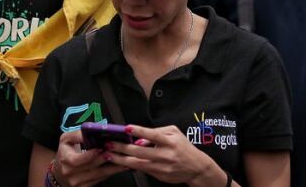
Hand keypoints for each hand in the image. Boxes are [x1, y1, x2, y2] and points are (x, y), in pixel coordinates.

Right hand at [53, 130, 127, 186]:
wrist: (60, 171)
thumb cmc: (65, 152)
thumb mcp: (67, 139)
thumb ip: (78, 134)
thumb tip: (91, 130)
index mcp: (65, 159)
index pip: (77, 160)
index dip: (89, 155)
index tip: (100, 148)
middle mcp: (70, 172)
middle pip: (91, 167)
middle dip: (106, 158)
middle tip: (118, 151)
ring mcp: (77, 182)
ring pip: (99, 174)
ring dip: (113, 167)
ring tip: (125, 159)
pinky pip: (101, 179)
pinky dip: (111, 172)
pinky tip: (120, 166)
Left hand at [107, 125, 223, 186]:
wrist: (196, 167)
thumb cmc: (183, 147)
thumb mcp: (174, 133)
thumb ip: (158, 132)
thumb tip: (140, 136)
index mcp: (170, 142)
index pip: (153, 135)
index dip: (140, 131)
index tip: (127, 128)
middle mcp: (166, 155)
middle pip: (141, 152)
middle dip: (122, 148)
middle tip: (109, 144)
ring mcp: (162, 167)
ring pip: (138, 163)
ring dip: (121, 159)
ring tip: (109, 155)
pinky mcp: (159, 175)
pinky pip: (142, 169)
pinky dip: (130, 166)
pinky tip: (121, 162)